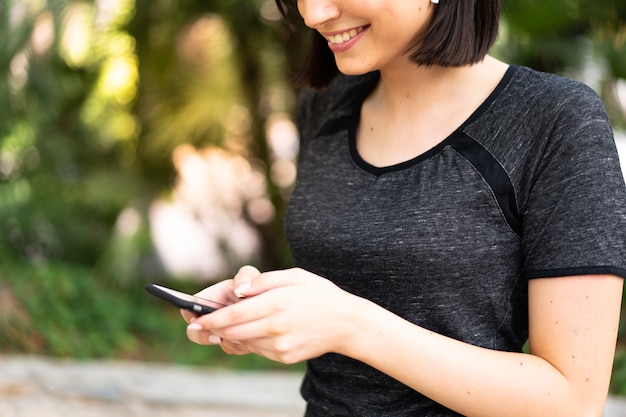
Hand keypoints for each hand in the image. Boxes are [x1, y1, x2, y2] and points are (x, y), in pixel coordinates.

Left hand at [185, 267, 365, 363]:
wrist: (346, 323)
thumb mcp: (294, 276)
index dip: (211, 318)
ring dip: (231, 334)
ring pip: (243, 342)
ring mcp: (280, 345)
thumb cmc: (318, 294)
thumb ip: (263, 281)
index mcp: (276, 303)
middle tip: (200, 325)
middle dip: (214, 328)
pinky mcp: (284, 356)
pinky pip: (258, 350)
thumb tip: (238, 290)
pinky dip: (249, 341)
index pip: (233, 314)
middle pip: (233, 331)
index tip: (195, 318)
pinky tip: (254, 330)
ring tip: (226, 325)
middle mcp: (276, 327)